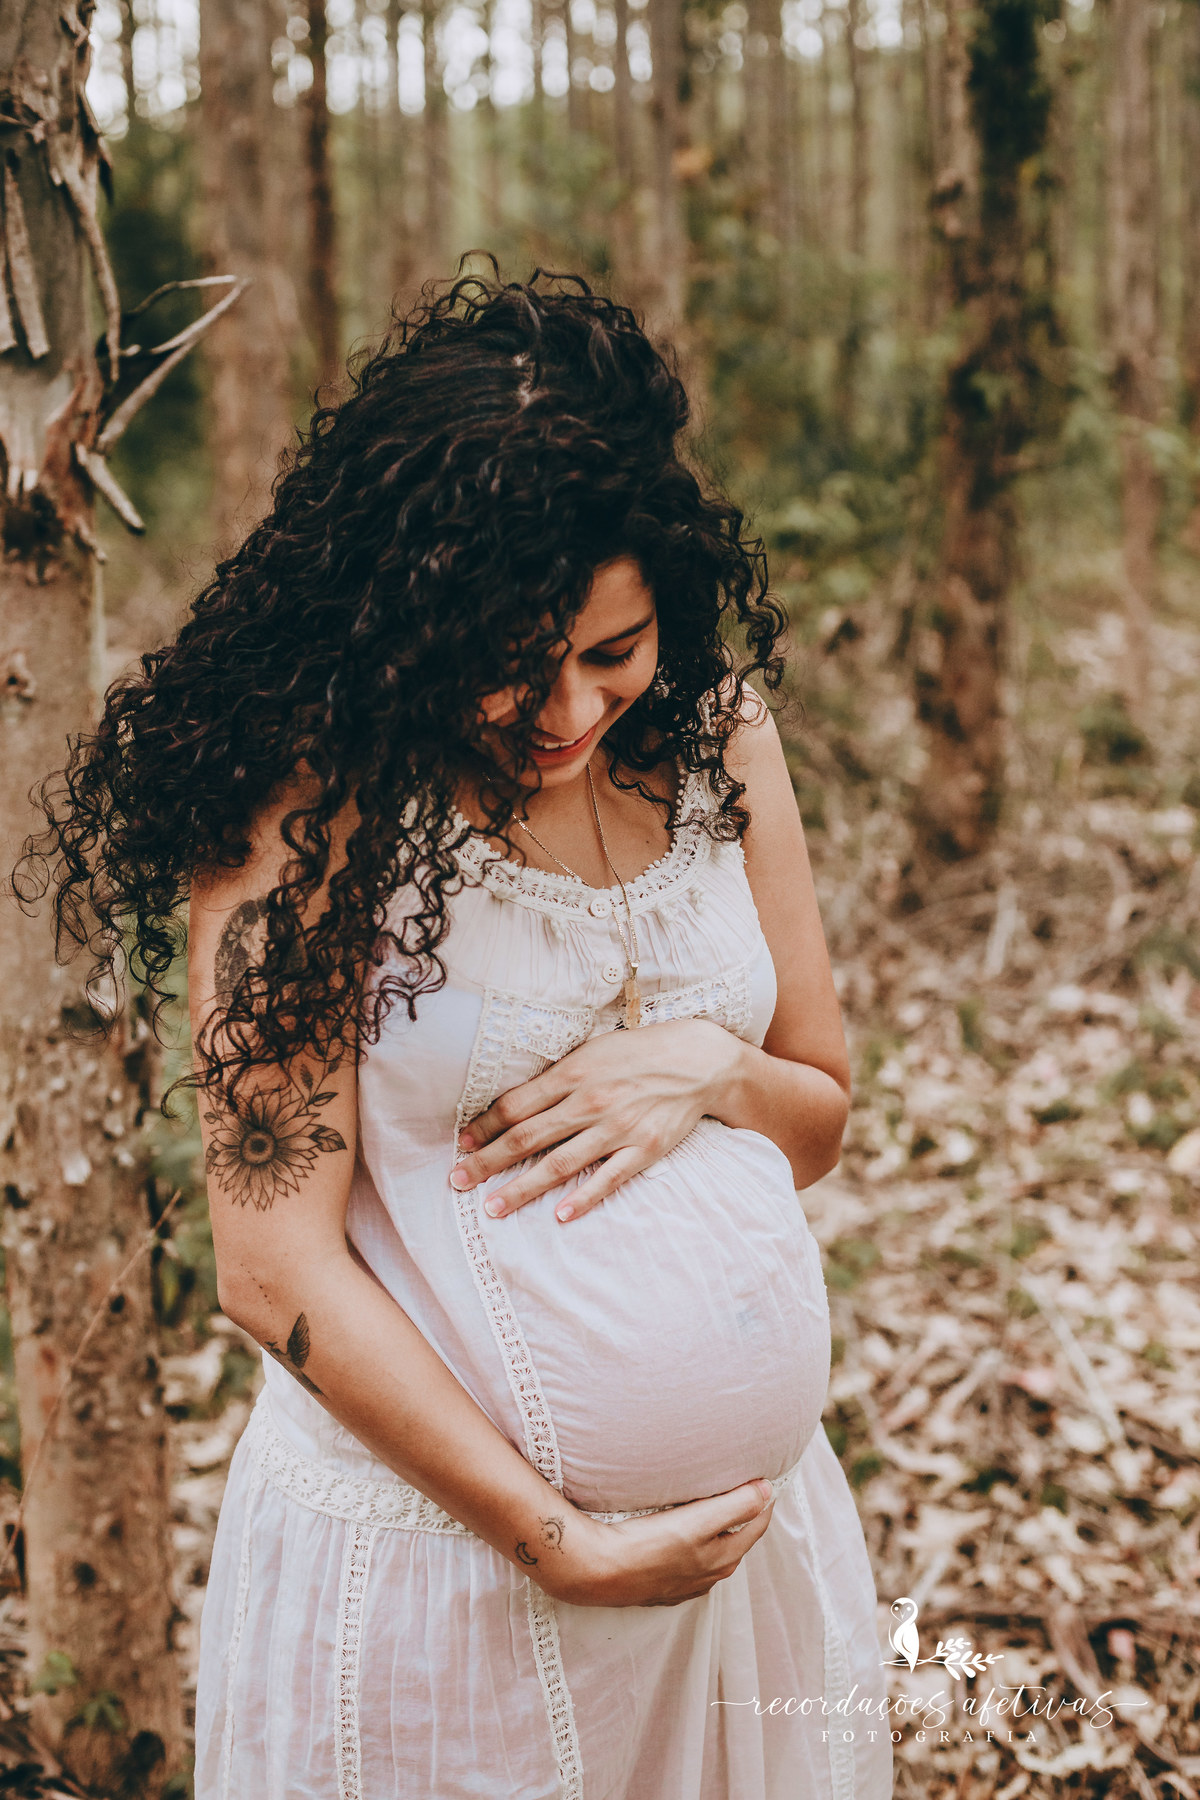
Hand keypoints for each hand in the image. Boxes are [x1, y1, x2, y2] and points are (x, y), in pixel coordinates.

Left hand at [451, 1019, 744, 1219]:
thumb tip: (515, 1104)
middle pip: (528, 1137)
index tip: (462, 1144)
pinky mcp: (644, 1149)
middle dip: (488, 1161)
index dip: (485, 1127)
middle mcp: (590, 1102)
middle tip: (457, 1180)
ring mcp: (618, 1128)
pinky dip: (584, 1199)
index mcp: (573, 1074)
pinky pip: (609, 1179)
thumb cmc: (638, 1053)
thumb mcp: (592, 1052)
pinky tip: (560, 1215)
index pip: (517, 1105)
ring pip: (560, 1164)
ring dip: (523, 1188)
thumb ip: (557, 1079)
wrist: (698, 1061)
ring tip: (493, 1207)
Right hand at [541, 1478, 776, 1607]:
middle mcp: (707, 1576)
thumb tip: (768, 1490)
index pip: (755, 1525)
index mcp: (723, 1560)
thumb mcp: (699, 1522)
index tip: (765, 1480)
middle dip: (743, 1516)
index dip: (763, 1501)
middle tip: (743, 1489)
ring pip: (711, 1554)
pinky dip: (693, 1547)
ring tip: (714, 1509)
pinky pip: (687, 1564)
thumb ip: (736, 1505)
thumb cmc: (648, 1546)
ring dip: (717, 1532)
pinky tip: (681, 1538)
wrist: (600, 1571)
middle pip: (735, 1541)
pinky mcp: (659, 1585)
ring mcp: (682, 1584)